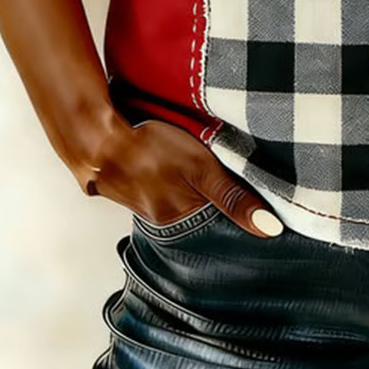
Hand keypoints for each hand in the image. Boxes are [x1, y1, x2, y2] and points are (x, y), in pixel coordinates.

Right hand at [68, 109, 283, 237]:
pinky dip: (178, 188)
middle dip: (220, 212)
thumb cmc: (152, 147)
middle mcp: (163, 221)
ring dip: (198, 198)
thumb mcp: (200, 168)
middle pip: (202, 221)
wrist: (99, 139)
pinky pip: (165, 195)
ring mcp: (147, 206)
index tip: (262, 215)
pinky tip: (180, 175)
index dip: (240, 219)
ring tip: (210, 184)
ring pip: (184, 208)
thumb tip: (269, 229)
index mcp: (180, 219)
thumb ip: (233, 197)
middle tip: (241, 197)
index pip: (221, 229)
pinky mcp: (137, 190)